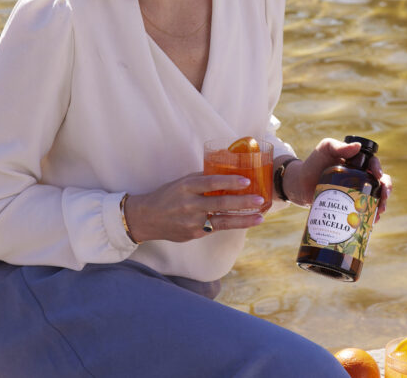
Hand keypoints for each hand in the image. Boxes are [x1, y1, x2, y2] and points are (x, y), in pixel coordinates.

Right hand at [125, 172, 265, 242]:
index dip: (229, 182)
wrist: (147, 218)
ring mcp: (192, 222)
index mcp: (186, 187)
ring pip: (222, 221)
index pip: (211, 183)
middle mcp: (189, 205)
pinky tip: (246, 222)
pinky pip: (216, 228)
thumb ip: (202, 179)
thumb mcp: (182, 182)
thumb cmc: (168, 196)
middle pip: (219, 203)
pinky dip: (233, 225)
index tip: (246, 181)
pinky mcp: (194, 234)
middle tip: (260, 200)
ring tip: (260, 217)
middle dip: (242, 202)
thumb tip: (227, 171)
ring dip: (243, 219)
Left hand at [283, 138, 391, 221]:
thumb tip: (357, 146)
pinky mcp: (350, 204)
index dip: (379, 170)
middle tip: (384, 198)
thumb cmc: (313, 163)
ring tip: (379, 213)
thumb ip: (338, 146)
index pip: (373, 164)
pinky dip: (371, 215)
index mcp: (357, 162)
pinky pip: (365, 209)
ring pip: (376, 197)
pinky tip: (373, 221)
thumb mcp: (324, 149)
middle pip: (380, 182)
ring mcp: (356, 191)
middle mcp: (359, 176)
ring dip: (382, 204)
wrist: (300, 184)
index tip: (378, 177)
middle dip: (386, 190)